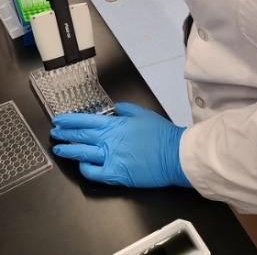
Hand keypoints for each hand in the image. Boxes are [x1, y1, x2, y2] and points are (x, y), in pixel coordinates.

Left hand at [50, 102, 190, 187]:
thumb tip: (115, 109)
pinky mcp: (115, 175)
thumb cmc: (161, 134)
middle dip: (64, 134)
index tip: (59, 120)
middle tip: (55, 132)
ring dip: (68, 150)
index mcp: (114, 124)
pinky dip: (84, 168)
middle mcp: (108, 140)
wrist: (173, 155)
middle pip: (80, 136)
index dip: (69, 120)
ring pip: (82, 154)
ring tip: (59, 149)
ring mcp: (110, 158)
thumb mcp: (143, 114)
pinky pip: (93, 173)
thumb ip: (126, 110)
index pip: (85, 121)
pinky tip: (82, 165)